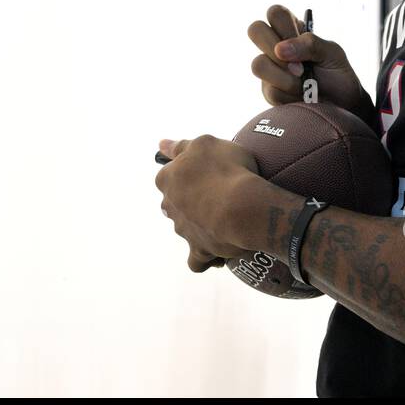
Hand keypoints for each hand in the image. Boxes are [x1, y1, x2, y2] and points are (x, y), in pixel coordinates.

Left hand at [155, 135, 259, 272]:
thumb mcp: (206, 144)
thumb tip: (161, 145)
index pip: (169, 176)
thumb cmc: (227, 169)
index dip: (188, 175)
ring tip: (226, 222)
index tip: (207, 175)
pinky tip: (218, 252)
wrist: (243, 207)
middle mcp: (170, 206)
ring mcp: (183, 230)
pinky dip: (205, 257)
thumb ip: (181, 146)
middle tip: (217, 196)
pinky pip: (197, 260)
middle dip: (190, 202)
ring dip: (200, 227)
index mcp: (168, 179)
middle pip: (175, 204)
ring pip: (186, 230)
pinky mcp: (199, 251)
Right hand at [247, 4, 375, 123]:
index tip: (300, 43)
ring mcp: (269, 68)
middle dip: (276, 49)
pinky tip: (302, 97)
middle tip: (300, 66)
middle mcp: (276, 45)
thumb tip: (279, 49)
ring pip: (258, 64)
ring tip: (303, 84)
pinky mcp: (269, 91)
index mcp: (292, 29)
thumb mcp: (333, 53)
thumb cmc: (338, 74)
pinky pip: (270, 91)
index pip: (275, 13)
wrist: (343, 105)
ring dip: (285, 77)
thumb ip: (310, 44)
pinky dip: (291, 95)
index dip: (284, 25)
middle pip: (255, 30)